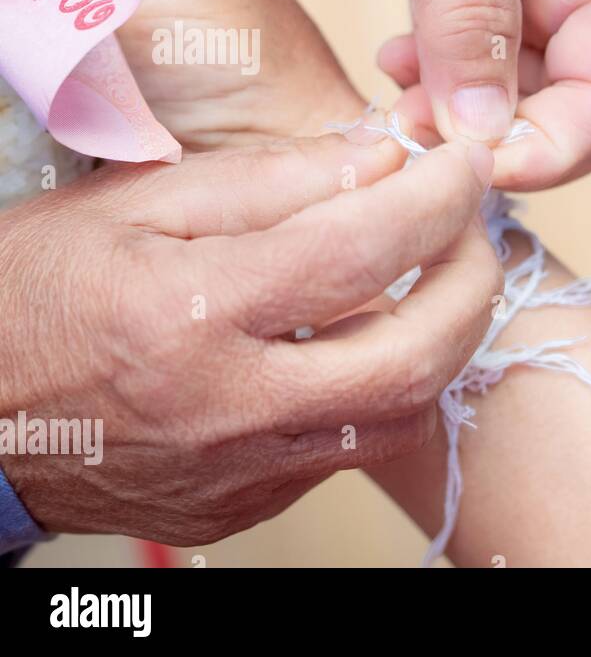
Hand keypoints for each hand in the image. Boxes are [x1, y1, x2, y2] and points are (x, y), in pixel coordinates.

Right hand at [0, 132, 500, 544]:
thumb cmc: (35, 296)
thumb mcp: (132, 204)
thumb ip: (266, 180)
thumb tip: (378, 157)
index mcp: (189, 317)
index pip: (358, 252)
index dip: (434, 199)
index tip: (465, 163)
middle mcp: (228, 409)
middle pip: (413, 357)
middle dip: (472, 281)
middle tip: (471, 227)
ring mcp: (244, 473)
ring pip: (402, 417)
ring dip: (445, 341)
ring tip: (436, 278)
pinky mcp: (248, 508)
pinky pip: (352, 449)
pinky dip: (386, 389)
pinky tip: (372, 339)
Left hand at [313, 0, 590, 189]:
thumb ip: (466, 10)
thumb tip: (486, 128)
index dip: (551, 147)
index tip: (470, 165)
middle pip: (587, 101)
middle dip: (513, 137)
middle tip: (424, 136)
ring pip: (538, 88)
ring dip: (473, 111)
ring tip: (397, 93)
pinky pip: (499, 54)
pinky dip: (454, 76)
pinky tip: (401, 62)